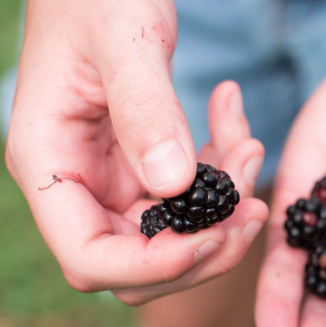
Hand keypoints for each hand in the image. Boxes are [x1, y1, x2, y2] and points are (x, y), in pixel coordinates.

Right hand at [5, 0, 267, 304]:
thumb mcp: (125, 40)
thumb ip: (145, 110)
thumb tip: (173, 184)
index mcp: (51, 163)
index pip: (90, 256)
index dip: (152, 265)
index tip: (213, 237)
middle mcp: (79, 184)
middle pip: (138, 265)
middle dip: (204, 247)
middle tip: (253, 209)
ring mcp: (112, 181)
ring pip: (173, 235)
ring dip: (224, 210)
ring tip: (250, 149)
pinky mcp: (143, 168)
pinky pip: (191, 196)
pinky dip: (222, 175)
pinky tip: (236, 129)